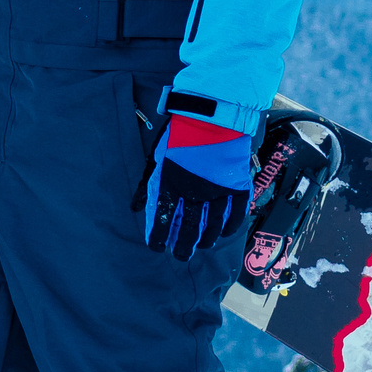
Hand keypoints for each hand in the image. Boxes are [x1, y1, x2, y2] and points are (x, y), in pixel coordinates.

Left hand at [142, 113, 251, 258]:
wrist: (211, 116)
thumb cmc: (180, 136)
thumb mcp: (158, 158)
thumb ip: (148, 186)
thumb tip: (136, 208)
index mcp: (171, 184)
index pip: (163, 220)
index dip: (159, 237)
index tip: (158, 248)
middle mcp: (194, 192)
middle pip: (189, 229)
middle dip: (183, 246)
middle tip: (180, 255)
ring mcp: (217, 191)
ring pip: (212, 225)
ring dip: (205, 240)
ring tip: (200, 246)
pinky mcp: (236, 186)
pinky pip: (235, 214)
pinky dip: (229, 227)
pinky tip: (223, 233)